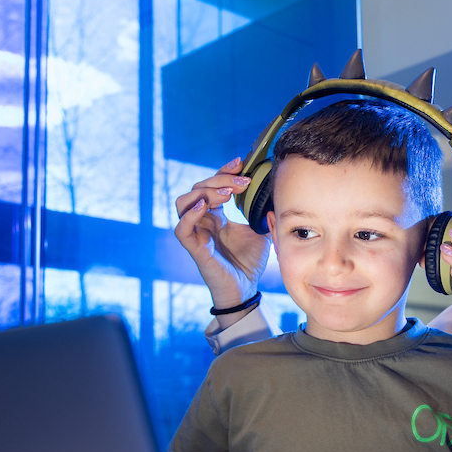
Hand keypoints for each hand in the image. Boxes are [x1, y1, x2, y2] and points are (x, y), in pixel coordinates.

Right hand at [174, 157, 271, 313]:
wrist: (247, 289)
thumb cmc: (248, 262)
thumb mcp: (259, 231)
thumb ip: (259, 212)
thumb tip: (271, 191)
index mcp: (215, 215)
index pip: (211, 184)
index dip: (223, 171)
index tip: (241, 163)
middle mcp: (202, 221)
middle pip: (197, 188)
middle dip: (219, 179)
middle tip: (242, 182)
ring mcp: (196, 234)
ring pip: (183, 202)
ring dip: (204, 193)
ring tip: (226, 194)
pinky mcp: (195, 249)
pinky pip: (181, 229)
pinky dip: (189, 215)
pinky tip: (206, 207)